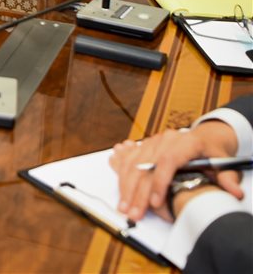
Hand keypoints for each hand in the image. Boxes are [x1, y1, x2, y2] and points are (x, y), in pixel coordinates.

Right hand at [109, 120, 242, 222]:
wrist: (207, 136)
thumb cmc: (214, 151)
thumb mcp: (225, 162)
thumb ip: (228, 178)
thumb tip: (234, 191)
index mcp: (186, 142)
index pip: (168, 161)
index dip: (160, 182)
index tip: (156, 203)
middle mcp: (166, 139)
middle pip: (145, 165)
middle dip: (137, 192)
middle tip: (134, 212)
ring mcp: (153, 141)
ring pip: (133, 163)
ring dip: (126, 187)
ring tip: (125, 206)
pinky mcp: (145, 145)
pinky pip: (129, 157)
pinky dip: (121, 171)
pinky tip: (116, 179)